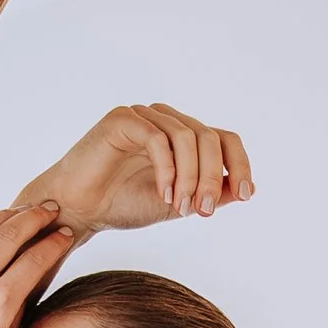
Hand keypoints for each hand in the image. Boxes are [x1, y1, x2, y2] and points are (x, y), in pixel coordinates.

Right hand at [16, 103, 252, 242]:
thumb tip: (245, 189)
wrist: (81, 209)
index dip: (239, 164)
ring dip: (191, 178)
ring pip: (187, 137)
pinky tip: (164, 195)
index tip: (246, 194)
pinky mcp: (122, 119)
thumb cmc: (124, 204)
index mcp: (182, 137)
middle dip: (213, 178)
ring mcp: (143, 116)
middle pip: (209, 138)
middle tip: (203, 211)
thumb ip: (211, 195)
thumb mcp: (179, 204)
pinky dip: (167, 170)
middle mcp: (165, 121)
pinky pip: (157, 139)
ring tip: (180, 207)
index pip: (224, 139)